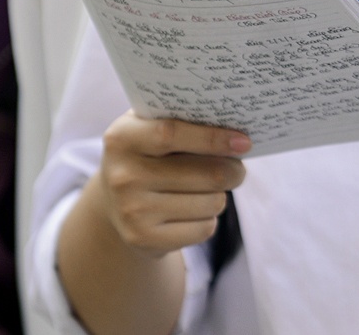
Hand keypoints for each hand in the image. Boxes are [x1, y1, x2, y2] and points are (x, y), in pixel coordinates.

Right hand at [92, 111, 249, 256]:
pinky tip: (193, 211)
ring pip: (211, 202)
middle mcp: (124, 176)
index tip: (244, 143)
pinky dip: (208, 219)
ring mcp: (131, 210)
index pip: (173, 133)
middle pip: (207, 173)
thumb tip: (236, 132)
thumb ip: (186, 119)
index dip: (213, 138)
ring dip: (220, 195)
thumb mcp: (153, 127)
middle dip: (233, 170)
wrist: (114, 202)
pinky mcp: (142, 239)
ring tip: (207, 189)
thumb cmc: (149, 154)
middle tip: (237, 168)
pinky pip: (203, 229)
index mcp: (124, 138)